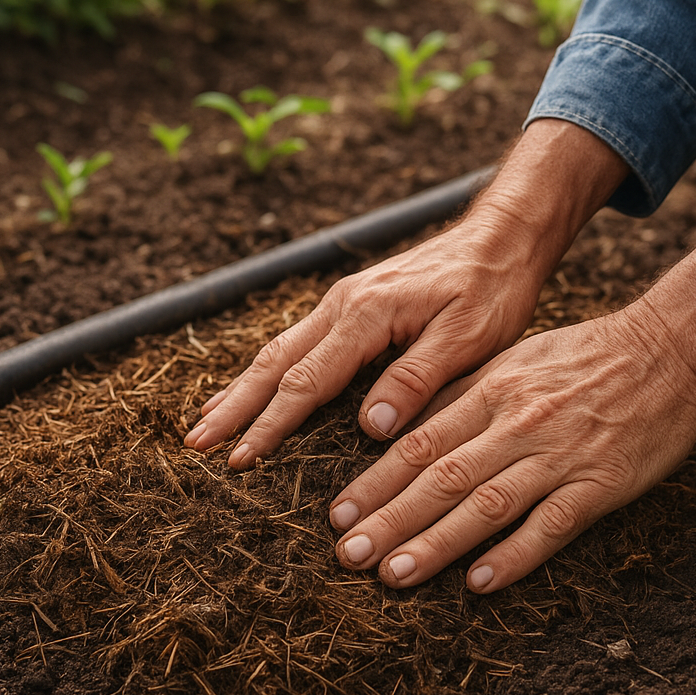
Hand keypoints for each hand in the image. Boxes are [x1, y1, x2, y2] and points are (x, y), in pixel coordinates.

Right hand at [184, 120, 629, 467]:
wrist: (501, 236)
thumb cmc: (491, 287)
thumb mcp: (469, 337)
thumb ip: (416, 378)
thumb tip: (371, 428)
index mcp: (365, 314)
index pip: (306, 381)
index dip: (270, 424)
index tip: (239, 458)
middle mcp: (342, 305)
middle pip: (274, 364)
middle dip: (232, 407)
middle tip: (195, 444)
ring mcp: (342, 303)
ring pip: (278, 351)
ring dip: (240, 389)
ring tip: (206, 421)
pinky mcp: (351, 306)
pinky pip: (297, 342)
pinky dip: (267, 371)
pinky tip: (255, 387)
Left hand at [329, 225, 695, 592]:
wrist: (670, 349)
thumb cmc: (582, 357)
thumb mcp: (512, 361)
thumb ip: (460, 398)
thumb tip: (403, 430)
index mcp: (490, 392)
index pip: (418, 444)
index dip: (375, 483)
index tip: (337, 515)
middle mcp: (516, 424)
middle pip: (440, 478)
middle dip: (389, 520)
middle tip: (348, 556)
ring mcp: (559, 455)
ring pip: (486, 505)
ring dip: (437, 543)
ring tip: (394, 575)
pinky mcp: (602, 484)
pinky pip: (553, 525)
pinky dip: (515, 555)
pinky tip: (481, 583)